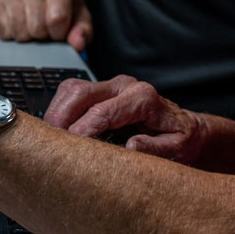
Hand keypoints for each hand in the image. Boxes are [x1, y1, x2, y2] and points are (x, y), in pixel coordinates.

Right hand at [0, 0, 93, 51]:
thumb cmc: (63, 3)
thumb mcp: (80, 15)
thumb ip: (83, 30)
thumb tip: (78, 43)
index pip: (56, 20)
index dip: (59, 33)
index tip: (60, 30)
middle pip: (36, 28)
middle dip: (43, 35)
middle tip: (47, 27)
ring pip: (18, 32)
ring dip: (28, 36)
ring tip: (34, 24)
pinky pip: (3, 31)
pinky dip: (13, 33)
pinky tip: (21, 22)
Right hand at [43, 75, 206, 163]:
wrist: (183, 125)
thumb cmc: (179, 138)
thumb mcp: (177, 148)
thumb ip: (156, 148)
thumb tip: (131, 147)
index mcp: (143, 97)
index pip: (103, 111)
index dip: (83, 129)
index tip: (71, 148)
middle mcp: (125, 85)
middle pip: (82, 92)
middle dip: (61, 117)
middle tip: (52, 144)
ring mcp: (111, 86)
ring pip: (73, 88)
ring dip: (57, 112)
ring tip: (52, 139)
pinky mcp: (101, 91)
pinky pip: (73, 92)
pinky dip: (60, 109)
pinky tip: (59, 130)